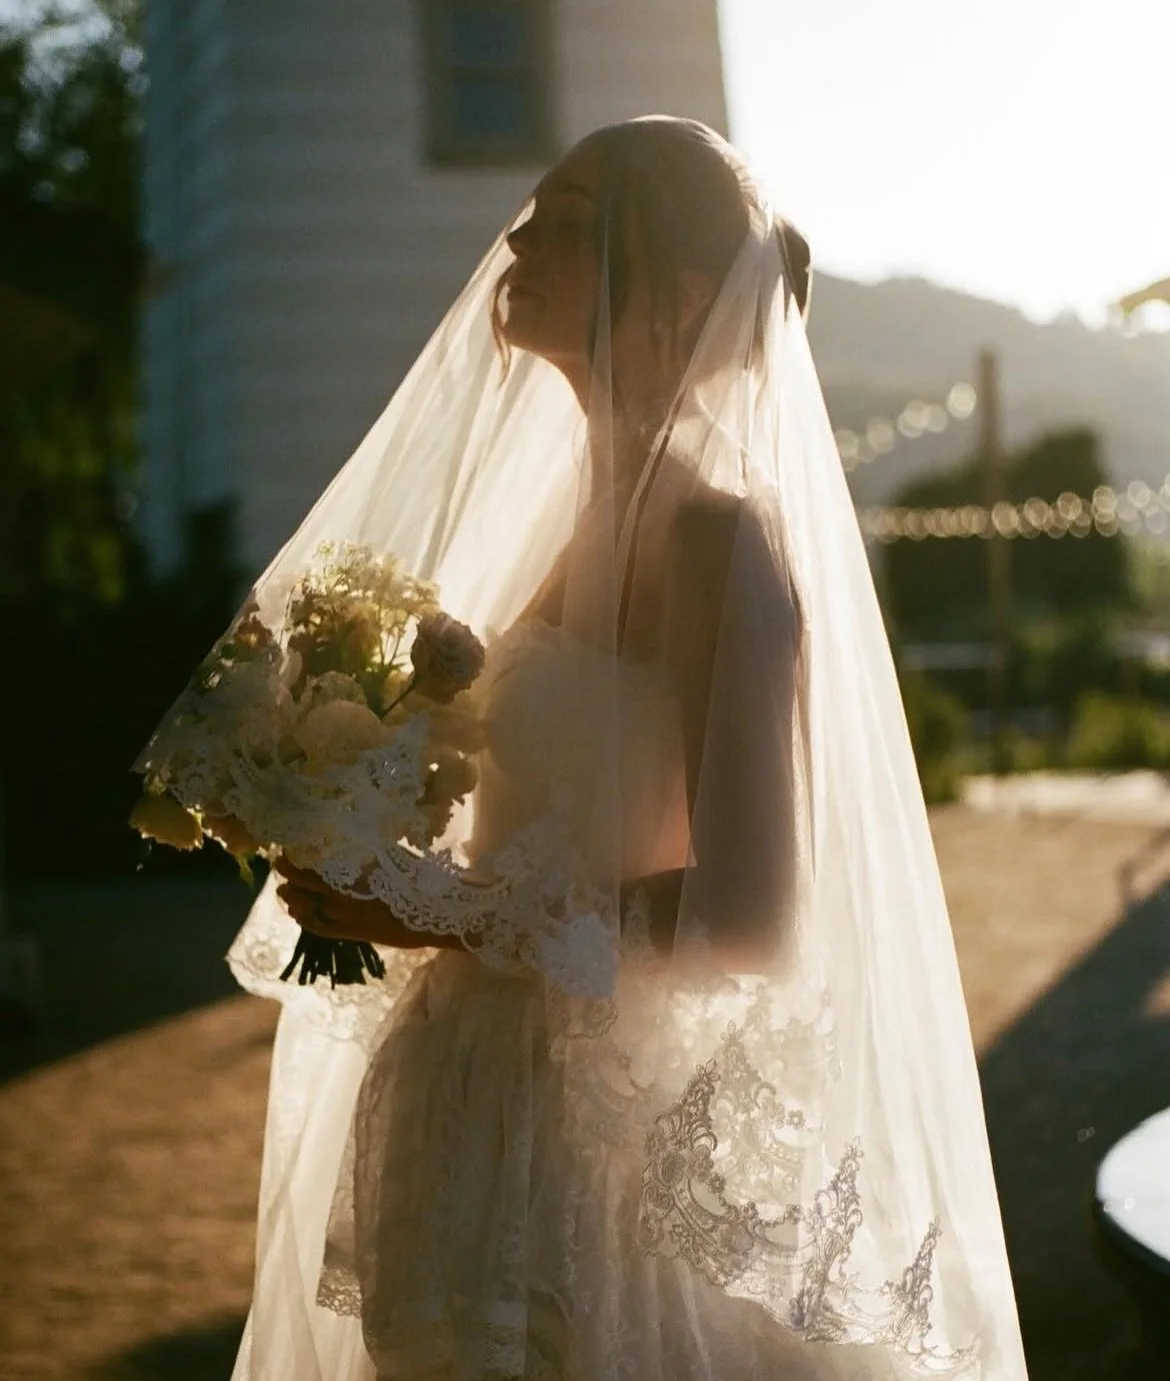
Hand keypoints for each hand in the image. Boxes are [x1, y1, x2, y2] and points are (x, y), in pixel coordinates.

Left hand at [274, 860, 459, 950]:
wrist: (437, 914)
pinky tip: (297, 914)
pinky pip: (321, 929)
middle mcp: (346, 899)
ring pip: (310, 910)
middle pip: (307, 888)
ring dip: (294, 899)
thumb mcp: (391, 857)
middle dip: (290, 877)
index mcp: (355, 877)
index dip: (296, 863)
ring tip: (283, 891)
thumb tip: (345, 841)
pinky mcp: (354, 934)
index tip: (285, 851)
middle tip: (278, 864)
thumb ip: (365, 853)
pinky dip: (306, 920)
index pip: (314, 870)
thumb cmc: (419, 879)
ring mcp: (348, 919)